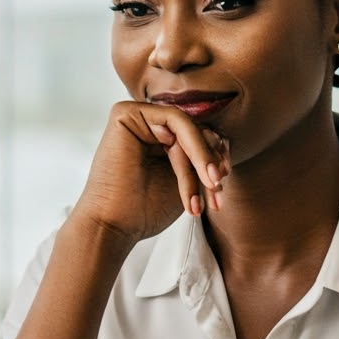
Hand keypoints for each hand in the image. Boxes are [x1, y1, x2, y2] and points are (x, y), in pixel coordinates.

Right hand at [72, 102, 230, 250]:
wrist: (114, 225)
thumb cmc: (145, 209)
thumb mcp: (185, 181)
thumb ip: (200, 158)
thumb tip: (225, 139)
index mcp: (155, 138)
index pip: (196, 137)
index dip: (215, 158)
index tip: (221, 188)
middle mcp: (145, 124)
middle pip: (194, 132)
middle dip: (211, 161)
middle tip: (217, 189)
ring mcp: (135, 116)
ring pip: (189, 128)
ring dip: (203, 159)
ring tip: (211, 188)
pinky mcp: (126, 113)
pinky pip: (177, 120)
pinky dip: (194, 146)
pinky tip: (200, 175)